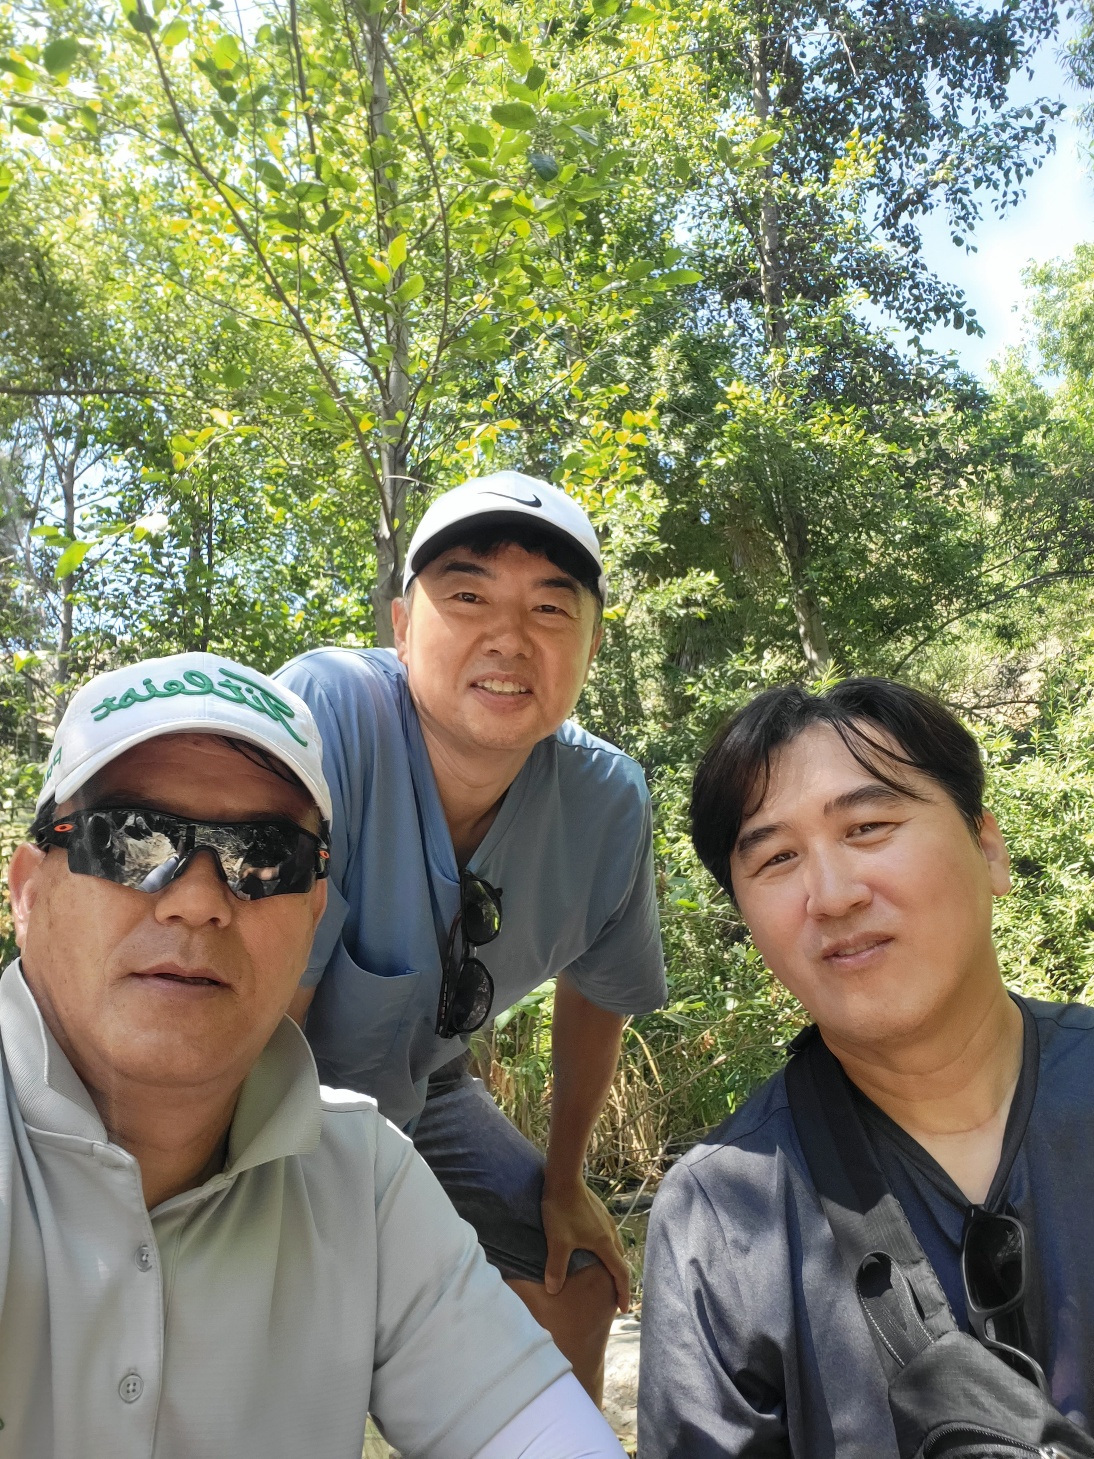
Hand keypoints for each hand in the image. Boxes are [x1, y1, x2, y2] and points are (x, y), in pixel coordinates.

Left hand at [541, 1177, 630, 1310]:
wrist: (563, 1178)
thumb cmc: (561, 1211)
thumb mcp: (557, 1242)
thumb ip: (556, 1268)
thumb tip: (553, 1291)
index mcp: (604, 1243)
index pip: (620, 1273)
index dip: (623, 1292)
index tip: (623, 1309)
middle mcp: (609, 1233)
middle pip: (619, 1260)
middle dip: (619, 1280)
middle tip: (614, 1295)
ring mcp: (605, 1220)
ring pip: (614, 1246)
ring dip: (612, 1262)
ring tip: (605, 1273)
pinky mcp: (598, 1211)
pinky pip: (607, 1236)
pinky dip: (606, 1249)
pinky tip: (593, 1247)